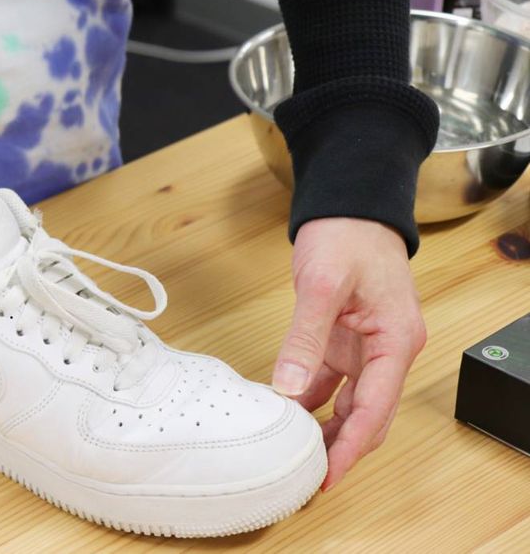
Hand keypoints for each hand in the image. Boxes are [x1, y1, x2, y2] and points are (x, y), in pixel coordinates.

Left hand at [272, 217, 425, 490]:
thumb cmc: (347, 237)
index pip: (376, 409)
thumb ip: (306, 338)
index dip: (352, 447)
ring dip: (326, 429)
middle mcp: (388, 351)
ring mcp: (367, 348)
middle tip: (307, 476)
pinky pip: (332, 383)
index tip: (329, 475)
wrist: (349, 206)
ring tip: (294, 454)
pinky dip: (311, 401)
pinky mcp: (345, 341)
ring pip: (350, 403)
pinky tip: (285, 415)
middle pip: (369, 415)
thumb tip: (290, 388)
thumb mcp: (323, 285)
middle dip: (341, 447)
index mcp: (395, 342)